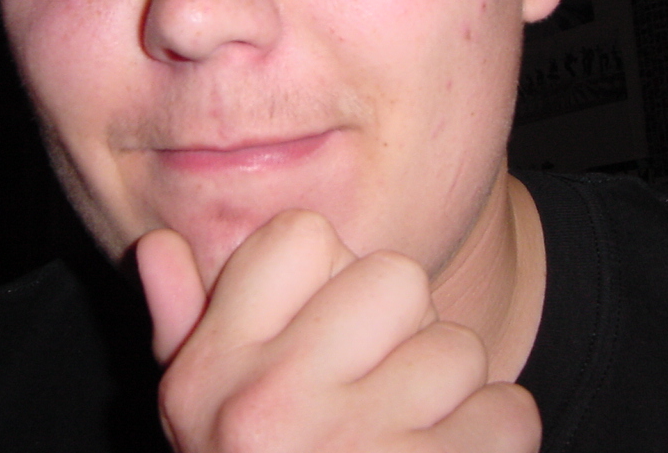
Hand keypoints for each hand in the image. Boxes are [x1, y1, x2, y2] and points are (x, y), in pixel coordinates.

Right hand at [137, 210, 540, 452]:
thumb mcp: (196, 413)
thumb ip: (180, 323)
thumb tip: (158, 246)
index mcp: (216, 371)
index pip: (302, 236)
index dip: (330, 270)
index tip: (325, 322)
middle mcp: (275, 405)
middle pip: (397, 278)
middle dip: (403, 327)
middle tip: (376, 384)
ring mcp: (356, 448)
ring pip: (459, 347)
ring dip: (450, 392)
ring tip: (407, 434)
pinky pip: (509, 412)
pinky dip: (494, 438)